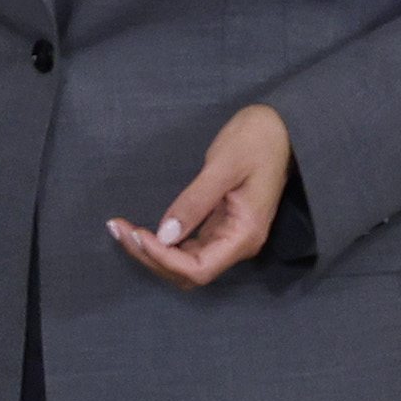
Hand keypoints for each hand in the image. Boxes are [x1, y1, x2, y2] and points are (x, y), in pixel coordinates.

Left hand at [108, 104, 291, 287]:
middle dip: (151, 257)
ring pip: (184, 263)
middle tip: (119, 230)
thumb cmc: (257, 140)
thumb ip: (195, 201)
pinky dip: (162, 243)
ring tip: (121, 229)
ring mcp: (228, 237)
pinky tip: (140, 230)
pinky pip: (187, 248)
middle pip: (188, 273)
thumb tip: (165, 234)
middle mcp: (237, 244)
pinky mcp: (219, 226)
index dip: (165, 259)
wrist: (281, 127)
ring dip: (152, 253)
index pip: (199, 269)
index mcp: (244, 234)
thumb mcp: (223, 165)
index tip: (139, 234)